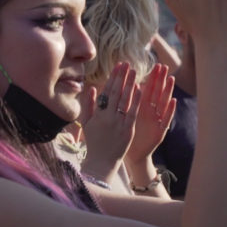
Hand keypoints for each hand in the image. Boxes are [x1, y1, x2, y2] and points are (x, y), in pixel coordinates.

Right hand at [81, 63, 140, 181]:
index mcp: (97, 114)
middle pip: (116, 93)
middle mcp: (108, 117)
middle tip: (127, 64)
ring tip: (135, 72)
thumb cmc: (93, 141)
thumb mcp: (86, 122)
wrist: (101, 162)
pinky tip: (140, 89)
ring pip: (125, 100)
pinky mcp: (128, 131)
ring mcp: (119, 124)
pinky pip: (133, 113)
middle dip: (122, 77)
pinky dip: (136, 101)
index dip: (113, 77)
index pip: (106, 91)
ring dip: (130, 84)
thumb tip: (91, 87)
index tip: (118, 66)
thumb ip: (88, 104)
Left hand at [125, 64, 175, 165]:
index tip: (156, 65)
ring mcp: (156, 121)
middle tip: (164, 66)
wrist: (132, 155)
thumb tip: (130, 84)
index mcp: (141, 107)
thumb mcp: (126, 116)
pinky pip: (166, 119)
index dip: (152, 77)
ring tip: (171, 78)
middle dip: (160, 80)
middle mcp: (151, 112)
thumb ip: (129, 101)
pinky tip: (173, 101)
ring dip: (167, 91)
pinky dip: (169, 110)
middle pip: (157, 93)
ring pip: (163, 103)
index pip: (148, 89)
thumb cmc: (127, 134)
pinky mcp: (160, 131)